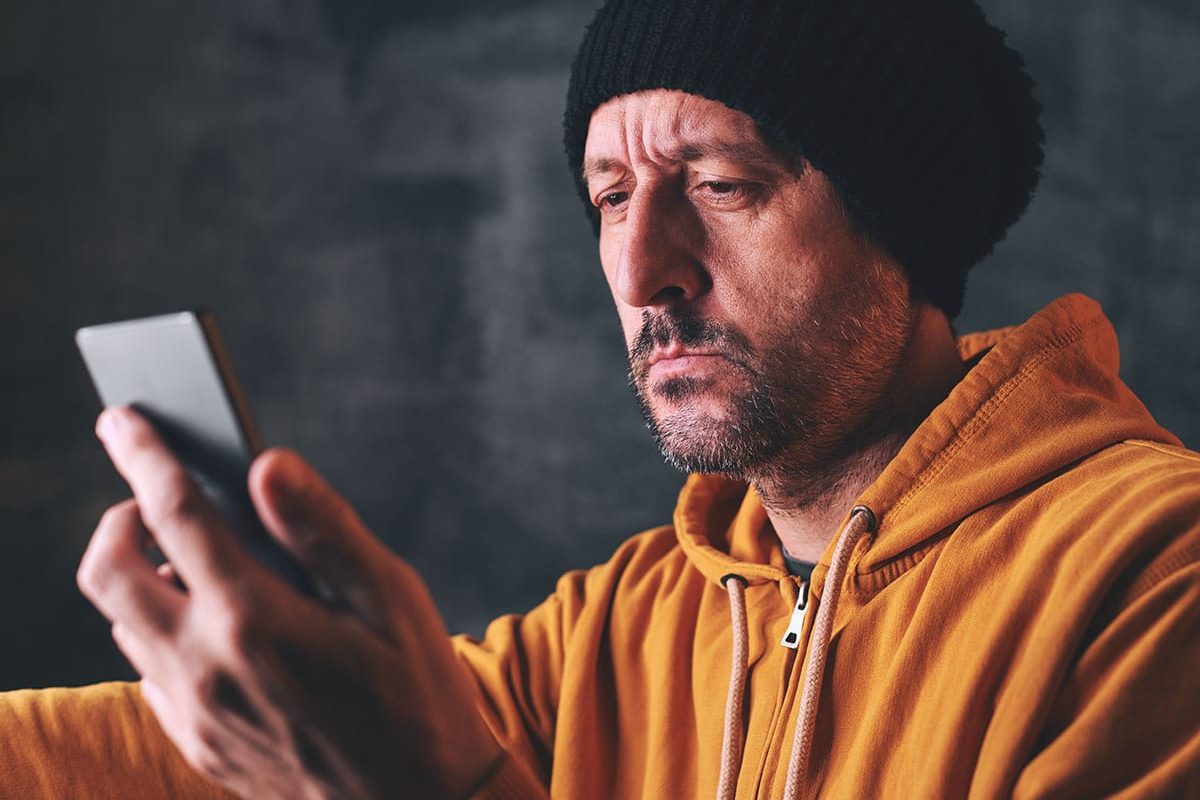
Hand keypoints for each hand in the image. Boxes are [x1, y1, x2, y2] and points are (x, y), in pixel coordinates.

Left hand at [77, 407, 502, 798]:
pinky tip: (215, 622)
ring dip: (140, 574)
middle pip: (108, 570)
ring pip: (119, 620)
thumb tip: (266, 464)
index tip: (124, 417)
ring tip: (199, 558)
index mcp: (254, 617)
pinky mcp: (194, 742)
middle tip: (161, 498)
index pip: (173, 513)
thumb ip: (323, 528)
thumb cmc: (418, 695)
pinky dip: (158, 626)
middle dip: (120, 516)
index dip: (144, 454)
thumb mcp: (393, 599)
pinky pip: (146, 669)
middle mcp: (204, 665)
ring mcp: (192, 711)